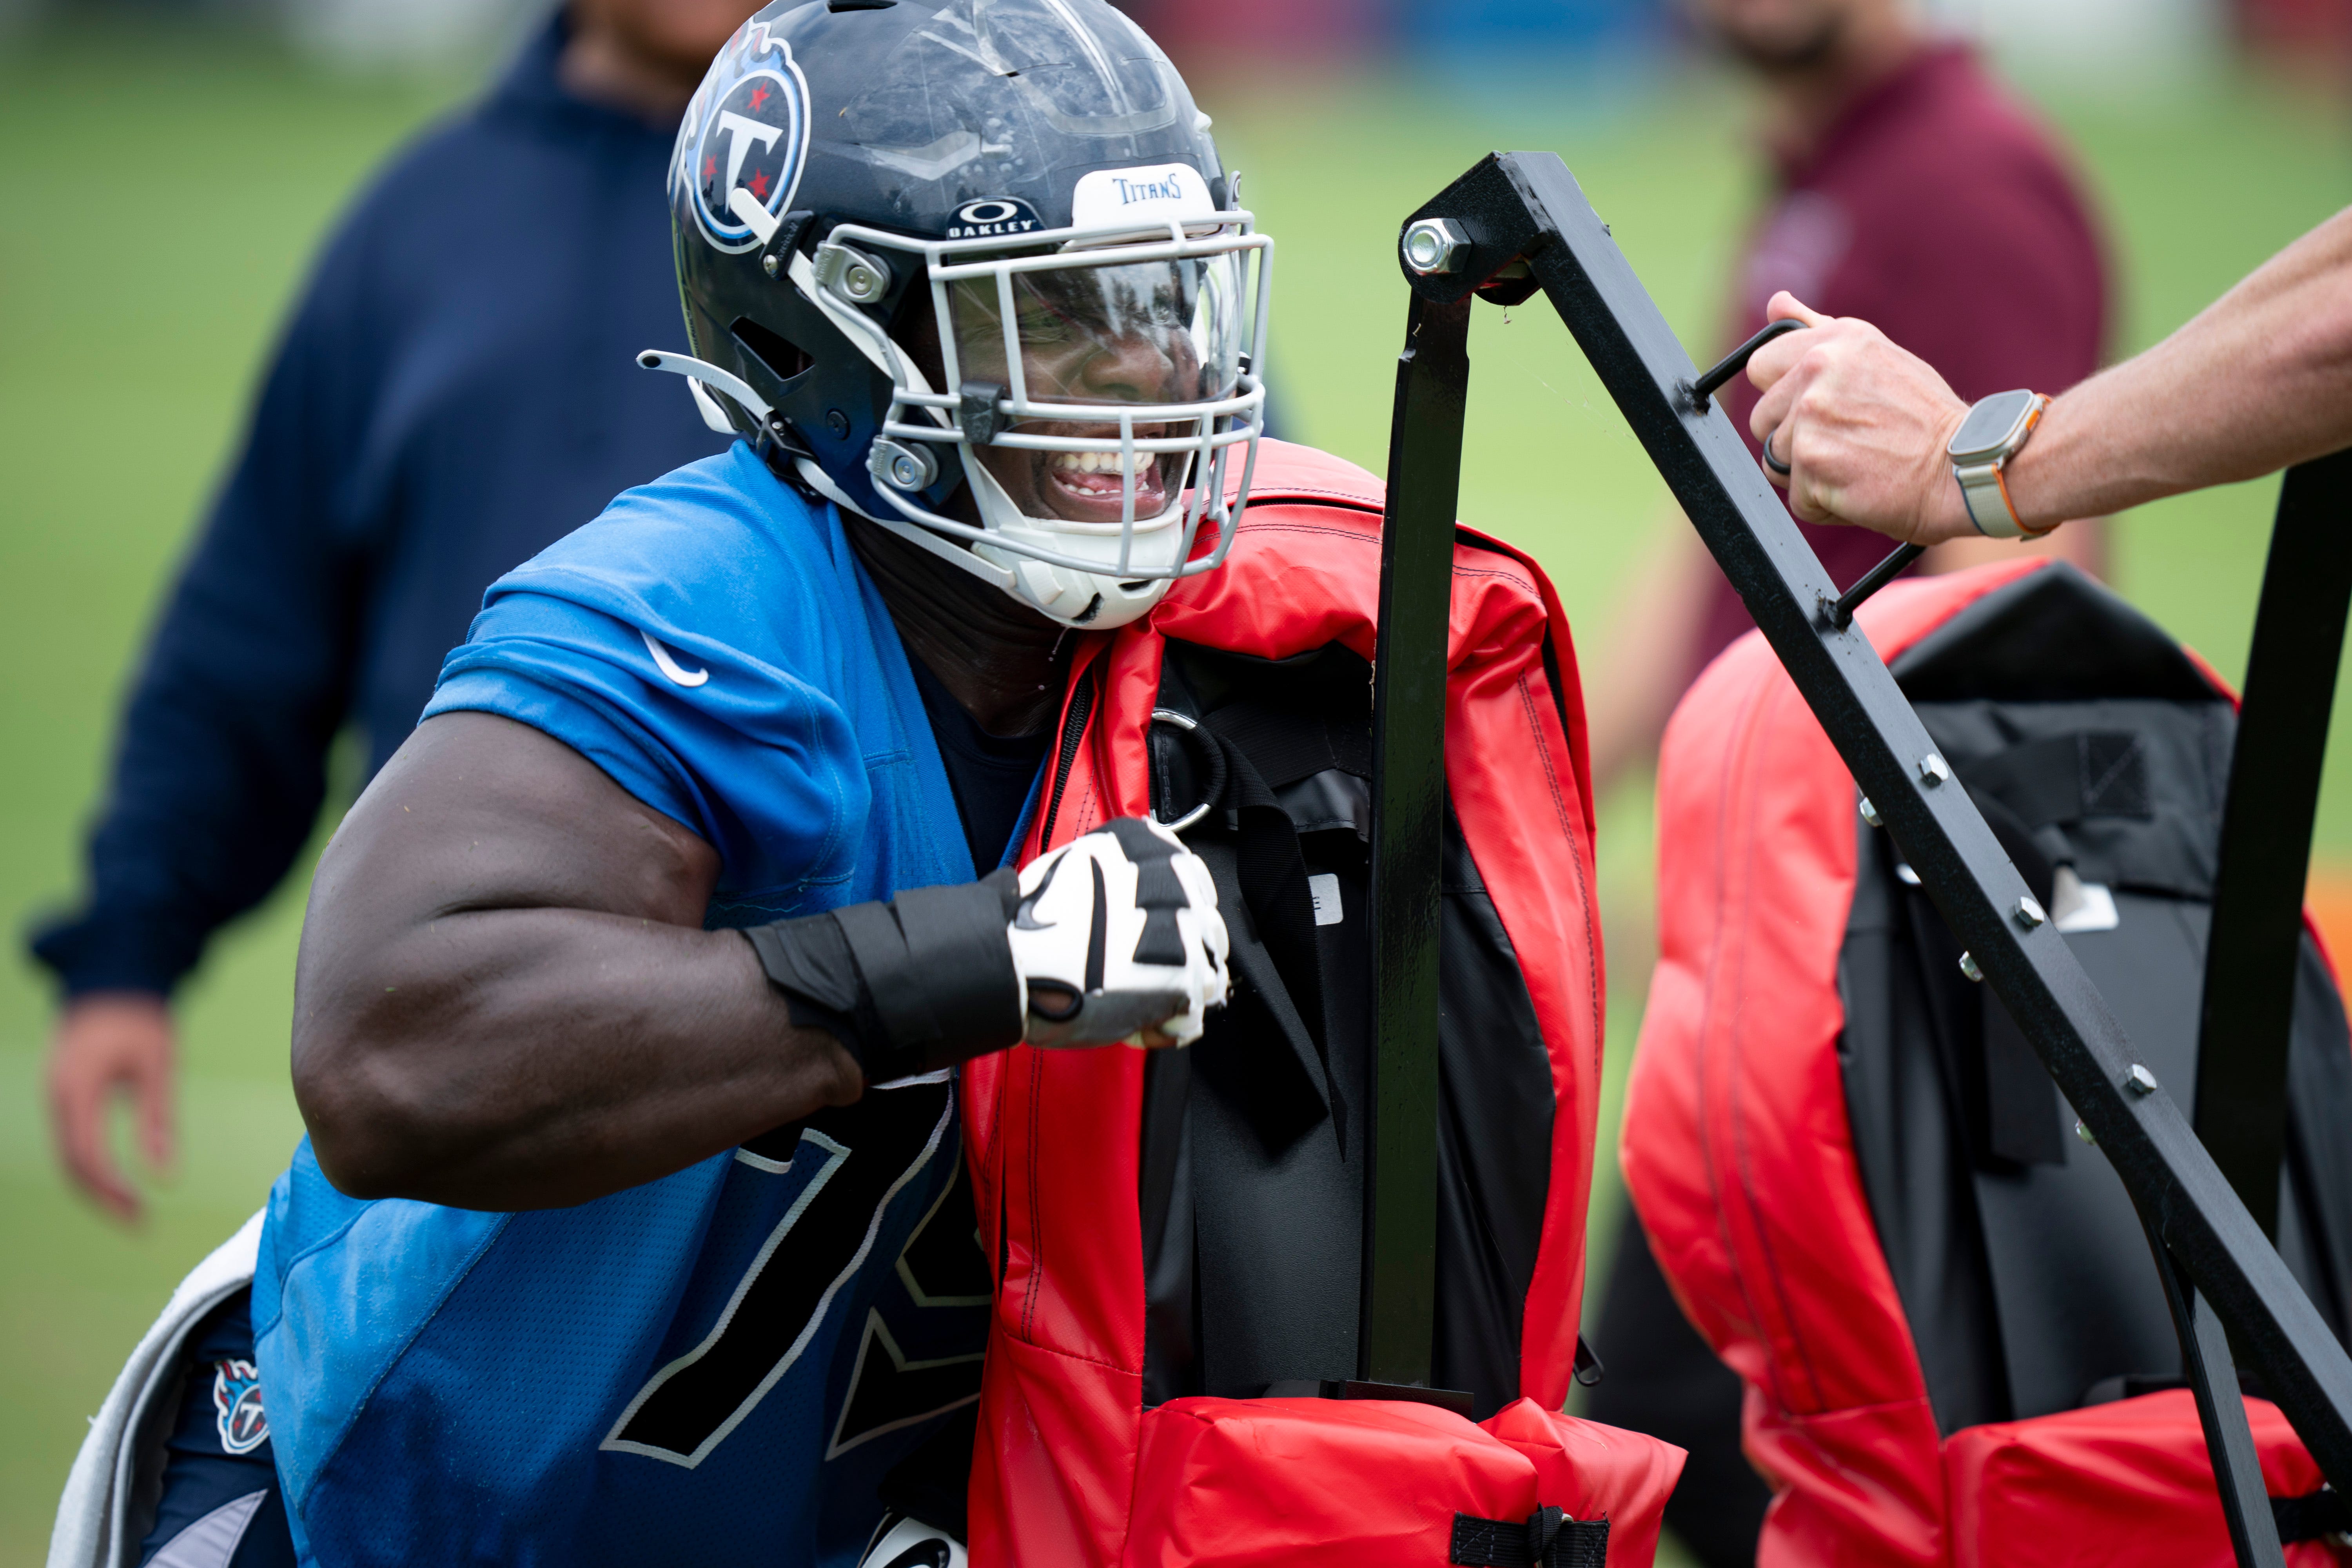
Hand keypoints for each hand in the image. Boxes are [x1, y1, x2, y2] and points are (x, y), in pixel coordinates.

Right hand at [47, 993, 175, 1220]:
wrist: (111, 981)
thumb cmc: (141, 1019)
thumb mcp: (158, 1066)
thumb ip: (158, 1120)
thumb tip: (166, 1177)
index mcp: (78, 1088)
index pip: (87, 1154)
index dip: (111, 1189)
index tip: (140, 1213)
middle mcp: (57, 1096)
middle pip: (71, 1162)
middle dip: (103, 1197)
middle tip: (139, 1224)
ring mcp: (55, 1096)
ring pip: (67, 1155)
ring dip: (95, 1185)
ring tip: (132, 1210)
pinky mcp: (62, 1095)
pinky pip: (69, 1140)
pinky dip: (89, 1165)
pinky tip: (116, 1181)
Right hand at [1010, 817, 1229, 1049]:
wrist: (1013, 963)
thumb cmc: (1030, 923)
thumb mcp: (1073, 868)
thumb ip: (1114, 871)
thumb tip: (1133, 885)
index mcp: (1145, 848)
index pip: (1191, 877)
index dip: (1179, 912)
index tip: (1164, 931)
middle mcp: (1172, 883)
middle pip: (1207, 926)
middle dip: (1183, 955)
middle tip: (1146, 975)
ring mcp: (1182, 933)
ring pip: (1209, 972)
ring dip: (1178, 994)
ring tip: (1138, 1002)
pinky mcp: (1181, 981)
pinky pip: (1194, 1014)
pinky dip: (1167, 1027)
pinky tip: (1138, 1023)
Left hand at [1746, 292, 1979, 545]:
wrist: (1963, 465)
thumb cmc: (1924, 417)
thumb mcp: (1875, 355)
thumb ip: (1818, 330)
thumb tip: (1777, 304)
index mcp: (1833, 341)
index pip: (1761, 365)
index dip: (1781, 393)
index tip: (1815, 406)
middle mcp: (1818, 369)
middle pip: (1762, 419)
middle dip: (1793, 437)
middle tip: (1846, 440)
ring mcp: (1811, 415)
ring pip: (1775, 460)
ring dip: (1810, 472)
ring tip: (1856, 462)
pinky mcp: (1812, 461)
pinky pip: (1796, 497)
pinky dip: (1823, 503)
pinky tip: (1859, 486)